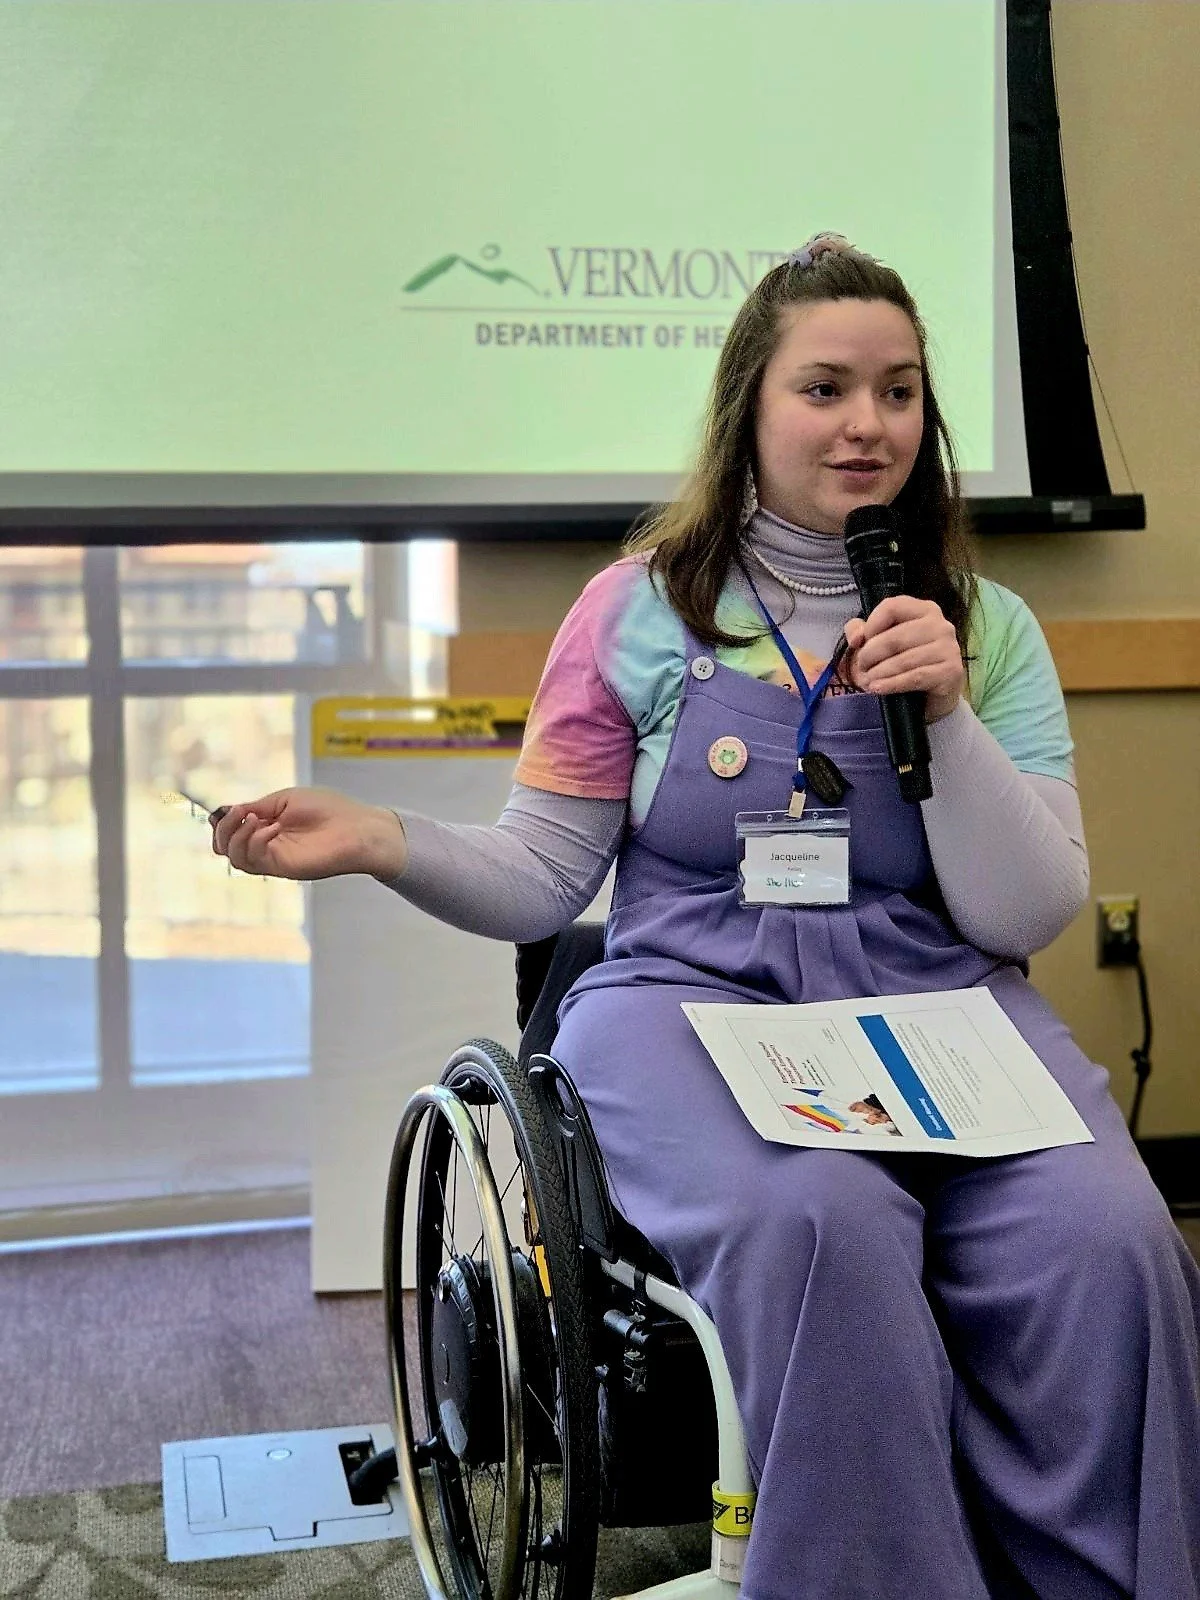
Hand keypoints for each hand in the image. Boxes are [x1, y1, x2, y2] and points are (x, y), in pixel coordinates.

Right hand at [210, 786, 407, 881]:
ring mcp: (274, 858)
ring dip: (236, 836)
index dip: (223, 823)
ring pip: (236, 858)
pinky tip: (272, 827)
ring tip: (254, 819)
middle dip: (223, 830)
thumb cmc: (328, 809)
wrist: (357, 827)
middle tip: (238, 813)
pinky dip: (255, 841)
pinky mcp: (283, 868)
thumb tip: (226, 811)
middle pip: (226, 848)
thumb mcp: (284, 800)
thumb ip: (256, 807)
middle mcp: (266, 846)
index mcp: (266, 827)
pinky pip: (255, 860)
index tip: (231, 809)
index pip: (231, 832)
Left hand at [842, 595, 963, 722]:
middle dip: (870, 655)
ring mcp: (949, 648)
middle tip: (861, 668)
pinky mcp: (951, 671)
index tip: (860, 643)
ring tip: (867, 681)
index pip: (892, 607)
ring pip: (904, 659)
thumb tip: (856, 637)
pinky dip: (892, 684)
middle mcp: (940, 625)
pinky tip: (877, 688)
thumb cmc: (903, 662)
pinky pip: (915, 677)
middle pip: (894, 637)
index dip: (871, 625)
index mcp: (924, 609)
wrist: (930, 696)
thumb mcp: (879, 642)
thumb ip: (860, 630)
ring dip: (879, 672)